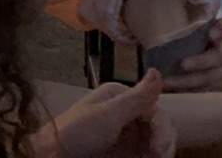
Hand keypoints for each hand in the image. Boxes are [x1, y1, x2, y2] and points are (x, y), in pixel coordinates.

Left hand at [50, 73, 173, 157]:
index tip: (158, 148)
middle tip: (156, 157)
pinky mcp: (127, 148)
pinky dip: (153, 155)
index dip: (162, 129)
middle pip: (160, 125)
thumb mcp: (109, 115)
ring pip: (158, 139)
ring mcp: (128, 131)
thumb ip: (137, 98)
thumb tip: (158, 71)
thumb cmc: (78, 132)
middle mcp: (127, 111)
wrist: (58, 154)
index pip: (155, 110)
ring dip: (161, 150)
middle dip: (163, 142)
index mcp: (121, 96)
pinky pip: (150, 150)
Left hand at [123, 0, 221, 91]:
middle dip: (203, 61)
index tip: (210, 34)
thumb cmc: (175, 32)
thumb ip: (169, 17)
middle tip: (182, 64)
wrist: (171, 48)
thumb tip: (151, 8)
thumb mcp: (172, 21)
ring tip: (170, 82)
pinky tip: (174, 89)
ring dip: (194, 80)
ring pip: (216, 76)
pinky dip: (191, 89)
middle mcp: (221, 48)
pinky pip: (207, 88)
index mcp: (215, 29)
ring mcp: (219, 67)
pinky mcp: (211, 82)